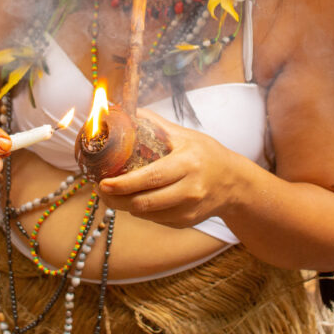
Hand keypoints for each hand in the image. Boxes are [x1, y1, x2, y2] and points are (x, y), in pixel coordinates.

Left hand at [95, 109, 240, 228]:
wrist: (233, 182)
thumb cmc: (206, 154)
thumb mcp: (185, 135)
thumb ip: (155, 124)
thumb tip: (126, 111)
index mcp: (188, 164)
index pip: (151, 177)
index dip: (124, 183)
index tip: (103, 182)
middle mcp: (190, 190)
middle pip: (145, 202)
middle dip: (116, 198)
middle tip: (100, 189)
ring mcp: (188, 209)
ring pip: (146, 214)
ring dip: (125, 205)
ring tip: (113, 193)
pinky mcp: (186, 222)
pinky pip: (155, 219)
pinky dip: (141, 211)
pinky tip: (136, 198)